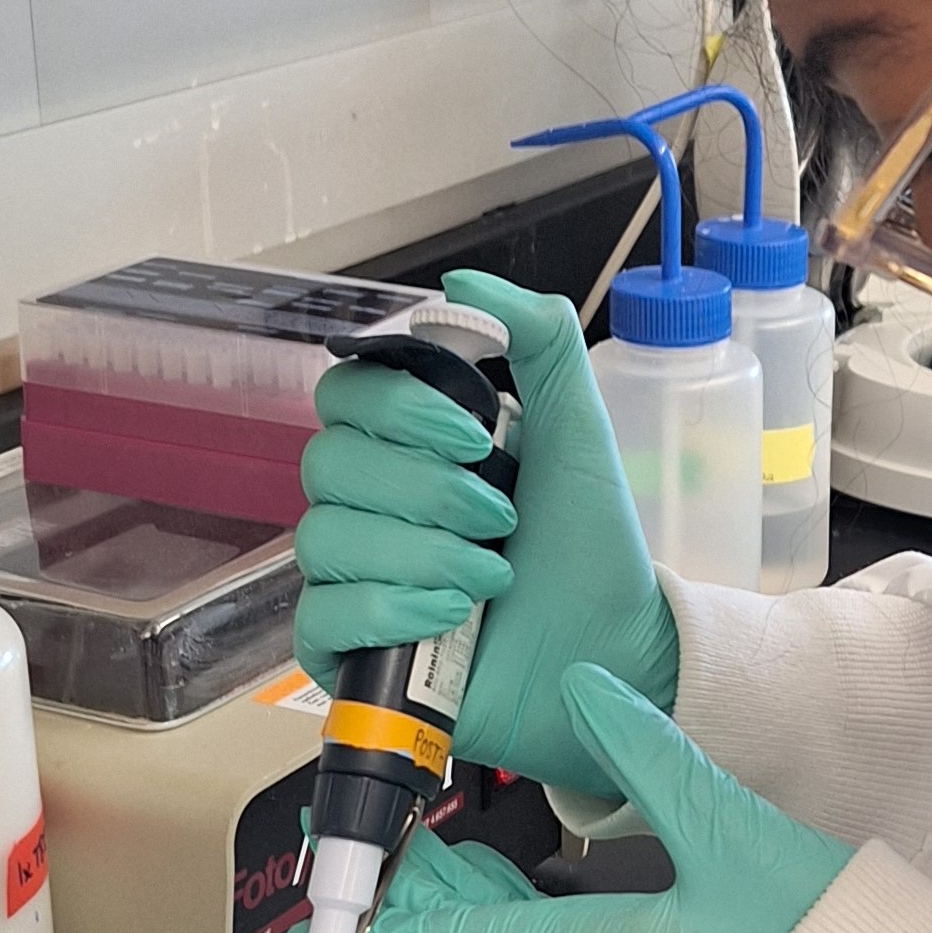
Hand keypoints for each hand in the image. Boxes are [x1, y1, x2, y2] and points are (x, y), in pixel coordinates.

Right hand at [293, 268, 682, 804]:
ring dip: (421, 552)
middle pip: (327, 462)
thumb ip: (537, 338)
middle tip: (498, 516)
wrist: (613, 649)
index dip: (398, 408)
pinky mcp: (348, 649)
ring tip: (493, 574)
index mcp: (409, 445)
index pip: (346, 394)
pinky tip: (450, 615)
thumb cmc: (589, 546)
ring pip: (324, 537)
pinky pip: (318, 615)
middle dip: (423, 488)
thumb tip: (463, 283)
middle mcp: (370, 505)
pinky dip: (387, 608)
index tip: (474, 435)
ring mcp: (352, 576)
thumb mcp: (579, 427)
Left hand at [352, 665, 850, 932]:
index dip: (402, 905)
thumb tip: (583, 688)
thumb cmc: (803, 928)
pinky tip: (527, 857)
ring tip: (439, 836)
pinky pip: (561, 926)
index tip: (354, 880)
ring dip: (473, 888)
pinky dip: (524, 891)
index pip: (465, 932)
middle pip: (482, 932)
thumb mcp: (720, 822)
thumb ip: (643, 752)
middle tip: (390, 828)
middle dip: (428, 885)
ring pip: (519, 930)